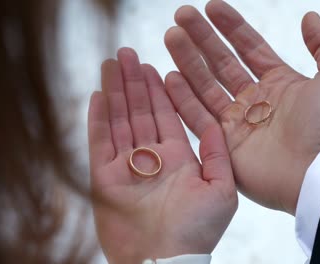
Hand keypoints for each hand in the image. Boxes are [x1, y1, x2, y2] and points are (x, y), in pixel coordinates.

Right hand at [88, 48, 236, 263]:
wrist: (166, 261)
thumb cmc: (197, 233)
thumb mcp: (221, 190)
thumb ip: (216, 154)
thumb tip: (213, 123)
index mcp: (178, 159)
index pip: (166, 116)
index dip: (159, 91)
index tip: (154, 66)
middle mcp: (151, 159)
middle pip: (140, 113)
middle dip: (134, 83)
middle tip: (127, 54)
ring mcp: (126, 167)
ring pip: (119, 122)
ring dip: (115, 93)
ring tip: (112, 65)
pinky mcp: (104, 178)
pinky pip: (100, 143)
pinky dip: (98, 119)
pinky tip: (98, 96)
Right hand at [164, 1, 319, 214]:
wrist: (319, 173)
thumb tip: (309, 17)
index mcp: (280, 83)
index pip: (249, 47)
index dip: (231, 26)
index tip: (211, 6)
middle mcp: (255, 101)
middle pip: (222, 63)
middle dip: (201, 38)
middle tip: (182, 15)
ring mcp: (238, 123)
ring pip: (206, 86)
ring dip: (187, 61)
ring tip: (170, 37)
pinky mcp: (224, 145)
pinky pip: (198, 117)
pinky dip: (183, 98)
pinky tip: (168, 76)